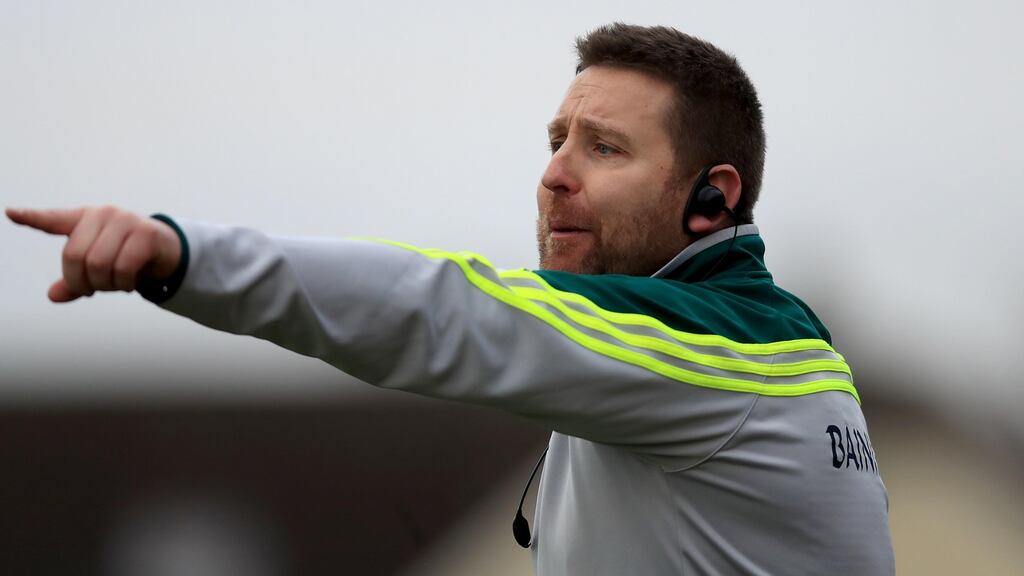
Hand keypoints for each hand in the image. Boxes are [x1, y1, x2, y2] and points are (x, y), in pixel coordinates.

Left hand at [6, 206, 181, 302]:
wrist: (168, 251)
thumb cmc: (127, 256)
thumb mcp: (99, 266)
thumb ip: (75, 280)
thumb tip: (53, 296)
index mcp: (85, 219)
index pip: (53, 219)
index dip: (31, 216)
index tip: (10, 212)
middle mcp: (103, 215)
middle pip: (75, 256)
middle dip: (82, 281)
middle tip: (93, 290)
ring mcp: (125, 221)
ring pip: (98, 264)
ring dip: (106, 285)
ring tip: (116, 285)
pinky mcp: (145, 233)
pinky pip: (123, 268)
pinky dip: (123, 284)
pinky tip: (129, 284)